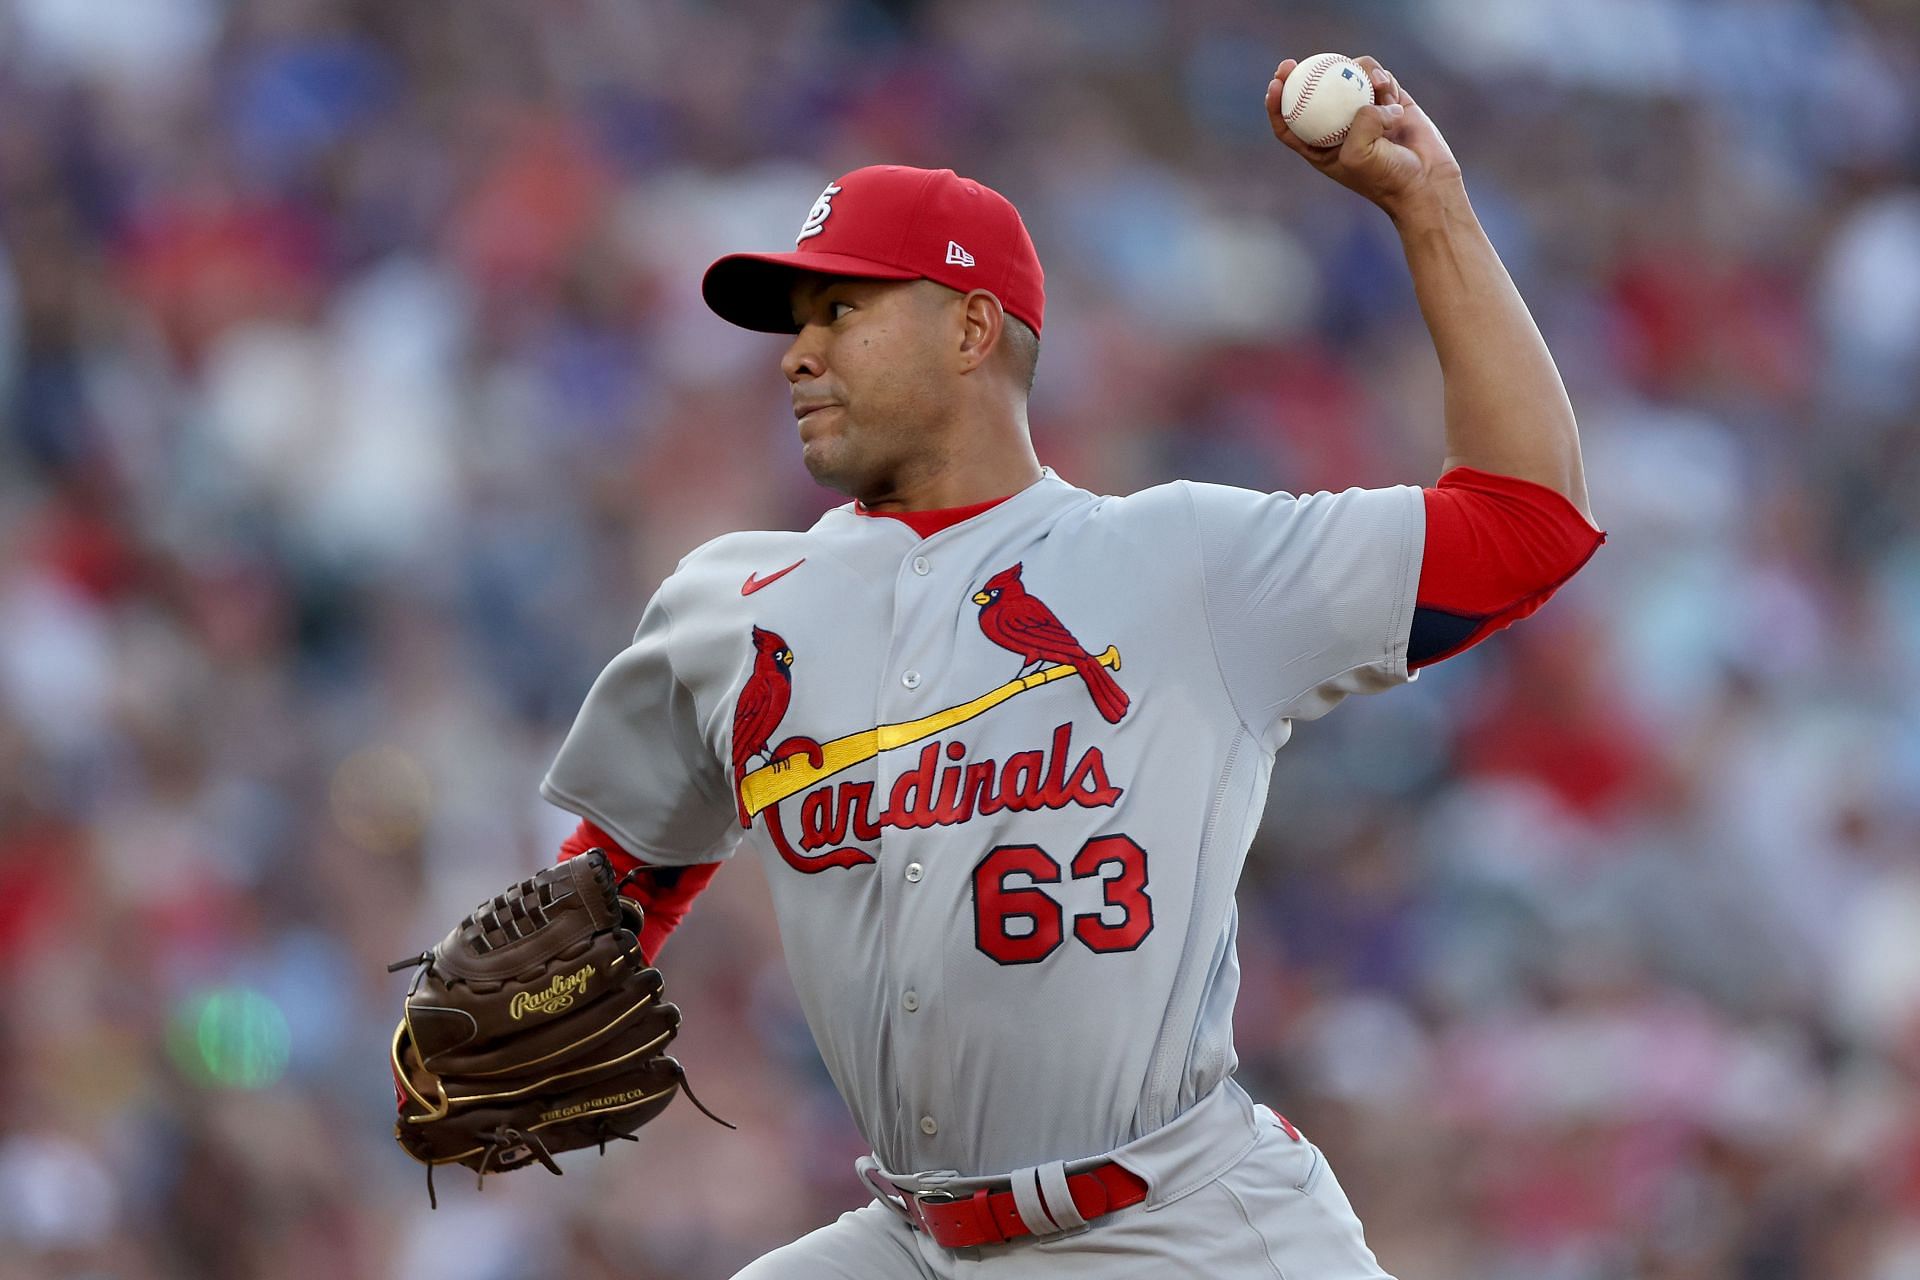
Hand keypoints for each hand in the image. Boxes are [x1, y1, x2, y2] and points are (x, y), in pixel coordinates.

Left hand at [1264, 56, 1463, 220]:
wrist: (1426, 183)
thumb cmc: (1386, 177)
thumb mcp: (1359, 155)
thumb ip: (1359, 123)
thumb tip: (1370, 100)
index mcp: (1321, 148)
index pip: (1289, 123)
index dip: (1277, 103)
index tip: (1276, 83)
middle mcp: (1340, 128)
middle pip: (1314, 95)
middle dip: (1301, 75)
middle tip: (1294, 63)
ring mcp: (1365, 113)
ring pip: (1349, 79)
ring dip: (1356, 74)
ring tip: (1376, 87)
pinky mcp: (1391, 102)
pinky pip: (1380, 79)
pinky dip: (1383, 80)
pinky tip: (1389, 90)